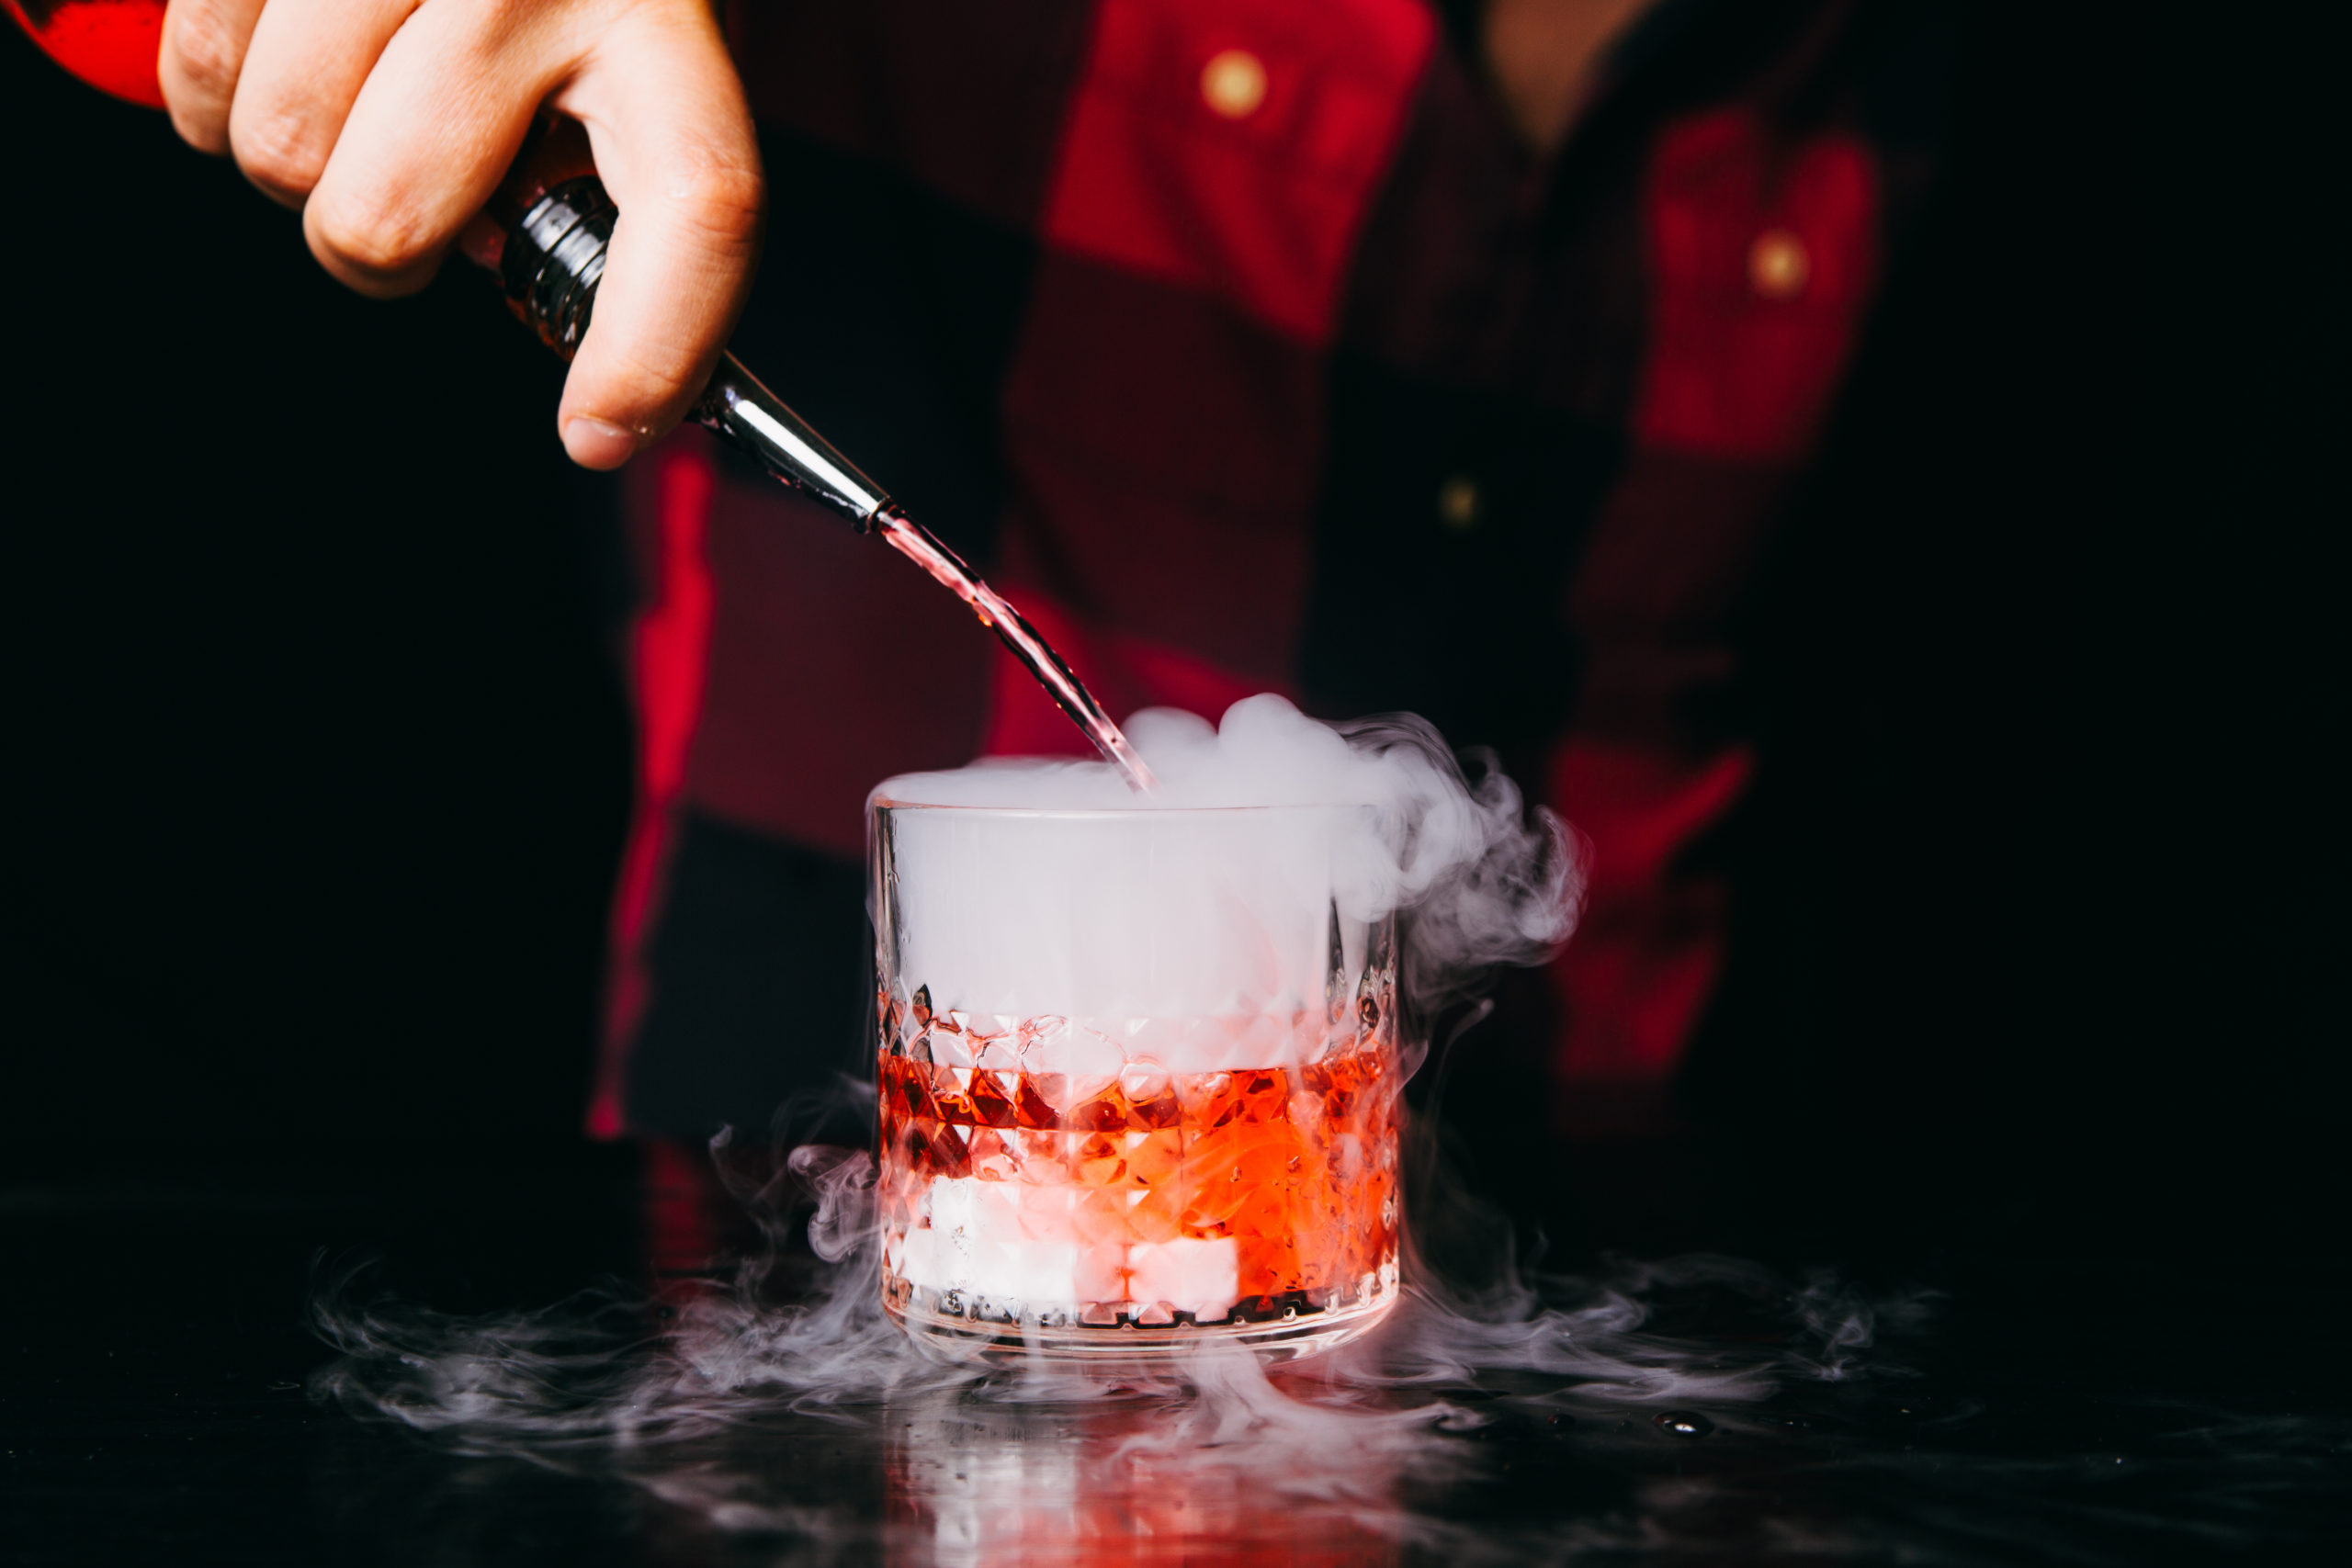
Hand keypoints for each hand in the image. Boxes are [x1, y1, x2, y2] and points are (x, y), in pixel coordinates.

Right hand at [159, 0, 762, 468]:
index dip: (648, 344)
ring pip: (280, 149)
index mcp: (664, 15)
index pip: (696, 203)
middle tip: (413, 204)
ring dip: (291, 162)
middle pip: (395, 214)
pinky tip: (275, 49)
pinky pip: (197, 54)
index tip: (601, 430)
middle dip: (382, 249)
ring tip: (349, 104)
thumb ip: (620, 167)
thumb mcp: (645, 40)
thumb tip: (587, 329)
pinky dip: (211, 84)